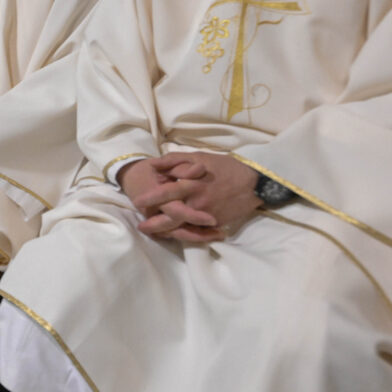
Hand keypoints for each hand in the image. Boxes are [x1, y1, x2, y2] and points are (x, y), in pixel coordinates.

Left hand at [130, 153, 260, 241]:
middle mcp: (198, 203)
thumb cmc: (224, 167)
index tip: (137, 201)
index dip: (150, 198)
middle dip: (154, 224)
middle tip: (141, 226)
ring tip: (153, 232)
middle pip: (171, 218)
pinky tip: (172, 234)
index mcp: (192, 185)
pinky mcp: (214, 224)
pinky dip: (183, 234)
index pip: (166, 193)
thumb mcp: (199, 157)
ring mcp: (207, 216)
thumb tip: (153, 164)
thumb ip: (174, 161)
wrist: (254, 184)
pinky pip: (195, 232)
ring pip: (181, 228)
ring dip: (166, 232)